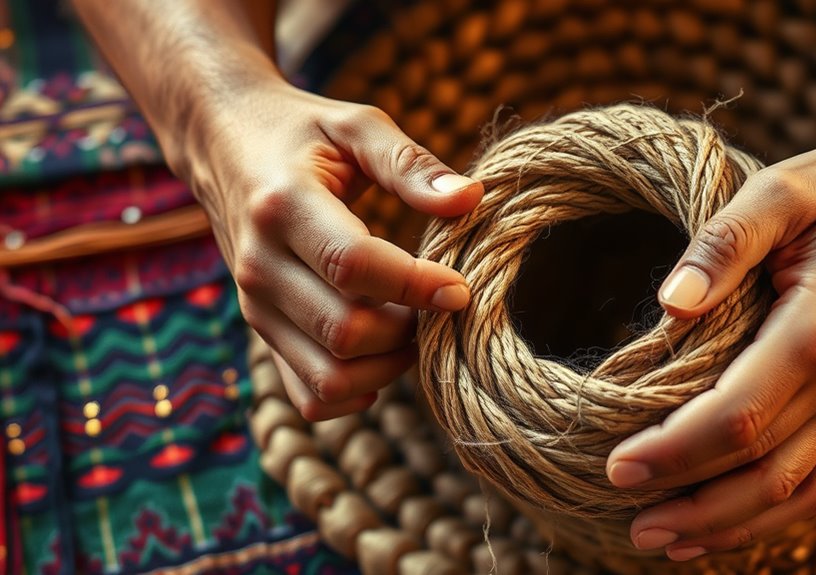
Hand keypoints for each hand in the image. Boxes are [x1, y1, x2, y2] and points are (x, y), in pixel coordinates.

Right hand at [182, 80, 482, 419]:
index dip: (416, 284)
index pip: (354, 266)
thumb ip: (411, 163)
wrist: (221, 142)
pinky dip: (354, 394)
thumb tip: (472, 199)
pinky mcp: (260, 329)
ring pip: (328, 375)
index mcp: (283, 206)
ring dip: (387, 367)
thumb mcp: (356, 125)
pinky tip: (383, 360)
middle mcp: (259, 264)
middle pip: (344, 330)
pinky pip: (308, 395)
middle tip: (439, 305)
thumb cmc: (300, 131)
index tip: (460, 287)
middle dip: (408, 329)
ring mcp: (255, 305)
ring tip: (415, 328)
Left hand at [604, 118, 815, 560]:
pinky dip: (773, 518)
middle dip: (686, 500)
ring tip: (661, 540)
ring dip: (725, 525)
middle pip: (758, 469)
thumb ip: (722, 244)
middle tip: (623, 516)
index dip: (673, 451)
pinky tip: (724, 527)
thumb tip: (671, 302)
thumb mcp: (776, 192)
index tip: (615, 467)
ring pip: (791, 493)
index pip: (735, 417)